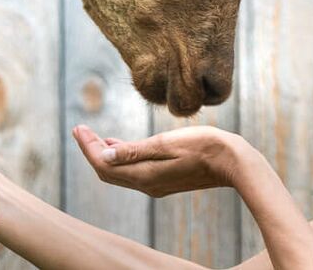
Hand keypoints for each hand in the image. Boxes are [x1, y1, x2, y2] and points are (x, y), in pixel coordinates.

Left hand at [71, 125, 255, 196]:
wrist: (233, 163)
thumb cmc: (204, 147)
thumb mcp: (166, 143)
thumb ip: (134, 150)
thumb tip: (103, 154)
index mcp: (144, 175)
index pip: (104, 164)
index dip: (88, 147)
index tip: (78, 127)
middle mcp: (147, 184)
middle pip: (108, 171)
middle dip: (91, 150)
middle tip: (80, 130)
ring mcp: (156, 184)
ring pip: (119, 172)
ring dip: (104, 153)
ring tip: (92, 135)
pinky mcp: (165, 180)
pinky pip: (133, 170)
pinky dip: (121, 157)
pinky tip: (117, 144)